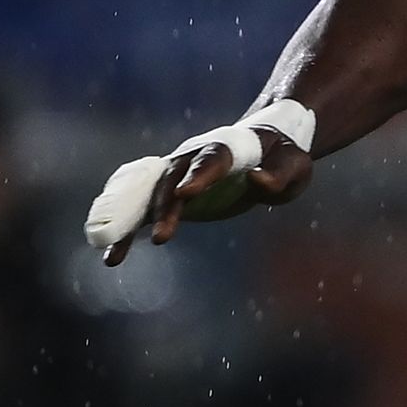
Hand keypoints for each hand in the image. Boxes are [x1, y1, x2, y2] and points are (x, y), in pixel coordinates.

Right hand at [93, 112, 316, 265]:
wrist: (262, 149)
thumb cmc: (283, 157)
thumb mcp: (294, 165)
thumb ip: (279, 174)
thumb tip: (258, 180)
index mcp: (226, 148)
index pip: (210, 159)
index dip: (198, 175)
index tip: (186, 194)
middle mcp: (191, 158)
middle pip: (172, 181)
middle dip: (165, 208)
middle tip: (163, 236)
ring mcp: (176, 177)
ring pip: (147, 197)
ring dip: (130, 222)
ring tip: (114, 253)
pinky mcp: (170, 197)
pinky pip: (142, 214)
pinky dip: (126, 233)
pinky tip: (112, 258)